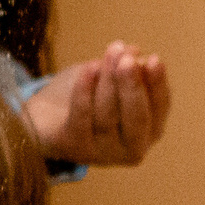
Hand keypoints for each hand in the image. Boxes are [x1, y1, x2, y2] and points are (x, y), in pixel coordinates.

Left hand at [20, 41, 170, 166]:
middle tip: (128, 59)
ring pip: (107, 115)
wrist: (45, 121)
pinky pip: (81, 117)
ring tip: (110, 52)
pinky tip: (89, 68)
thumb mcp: (111, 78)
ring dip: (108, 80)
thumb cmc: (88, 97)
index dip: (157, 84)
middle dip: (132, 85)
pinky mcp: (74, 148)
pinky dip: (85, 91)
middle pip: (136, 118)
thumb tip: (134, 51)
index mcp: (150, 131)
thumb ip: (126, 68)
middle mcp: (131, 149)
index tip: (153, 59)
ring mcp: (102, 153)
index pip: (160, 107)